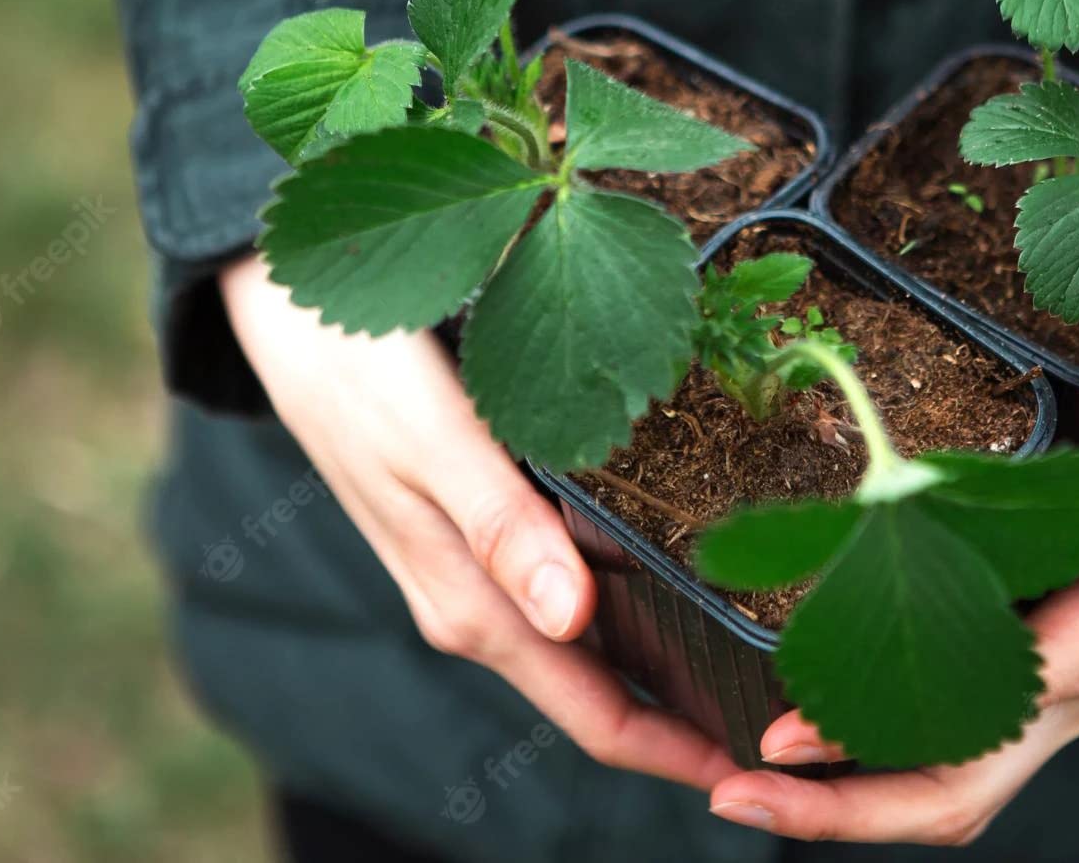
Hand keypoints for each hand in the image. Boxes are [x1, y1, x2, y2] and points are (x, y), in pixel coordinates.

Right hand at [219, 254, 739, 790]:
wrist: (284, 312)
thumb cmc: (359, 366)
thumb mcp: (432, 437)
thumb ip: (500, 528)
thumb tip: (571, 622)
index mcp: (471, 606)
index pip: (595, 715)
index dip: (679, 750)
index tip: (767, 764)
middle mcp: (476, 605)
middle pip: (602, 691)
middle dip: (691, 715)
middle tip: (794, 712)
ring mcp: (475, 571)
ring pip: (589, 644)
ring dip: (666, 664)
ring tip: (762, 653)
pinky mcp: (477, 530)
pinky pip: (566, 589)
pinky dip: (629, 601)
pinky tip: (682, 573)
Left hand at [706, 375, 1078, 844]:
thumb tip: (938, 515)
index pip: (969, 730)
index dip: (870, 746)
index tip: (781, 737)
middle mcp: (1078, 691)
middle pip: (951, 792)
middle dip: (839, 811)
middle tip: (731, 789)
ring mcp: (1070, 688)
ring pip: (956, 776)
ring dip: (855, 789)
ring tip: (750, 769)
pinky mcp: (1063, 661)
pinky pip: (969, 731)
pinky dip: (892, 741)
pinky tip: (832, 714)